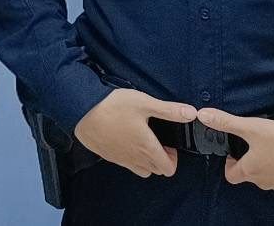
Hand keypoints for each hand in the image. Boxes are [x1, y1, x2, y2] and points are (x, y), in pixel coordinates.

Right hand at [74, 89, 196, 178]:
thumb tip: (191, 113)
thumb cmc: (113, 106)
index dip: (173, 158)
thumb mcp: (145, 103)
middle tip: (156, 138)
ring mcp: (120, 159)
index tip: (168, 142)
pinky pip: (125, 163)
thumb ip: (169, 110)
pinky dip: (130, 156)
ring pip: (141, 170)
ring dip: (146, 160)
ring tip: (141, 138)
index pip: (168, 168)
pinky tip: (125, 137)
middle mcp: (135, 159)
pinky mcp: (108, 156)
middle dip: (161, 158)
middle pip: (156, 170)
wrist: (81, 110)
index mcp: (147, 149)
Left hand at [196, 108, 273, 193]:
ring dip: (268, 165)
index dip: (230, 164)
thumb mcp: (251, 127)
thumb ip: (226, 122)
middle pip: (250, 176)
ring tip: (273, 147)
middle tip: (255, 145)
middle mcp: (264, 182)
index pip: (231, 176)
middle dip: (249, 162)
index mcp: (250, 171)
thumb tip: (202, 115)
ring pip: (268, 177)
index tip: (235, 151)